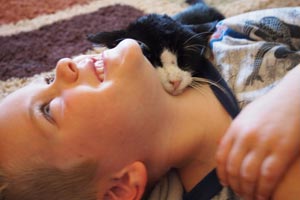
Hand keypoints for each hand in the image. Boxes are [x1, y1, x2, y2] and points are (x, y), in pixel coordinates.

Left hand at [216, 66, 299, 199]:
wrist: (293, 97)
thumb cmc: (269, 108)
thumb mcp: (245, 115)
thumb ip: (233, 131)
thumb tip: (220, 144)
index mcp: (236, 128)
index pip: (221, 156)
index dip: (221, 174)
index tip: (225, 183)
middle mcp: (246, 136)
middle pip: (233, 168)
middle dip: (234, 185)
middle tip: (239, 193)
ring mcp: (264, 143)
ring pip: (248, 175)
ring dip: (247, 190)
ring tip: (250, 197)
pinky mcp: (282, 149)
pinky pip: (268, 176)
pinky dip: (263, 189)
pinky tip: (263, 196)